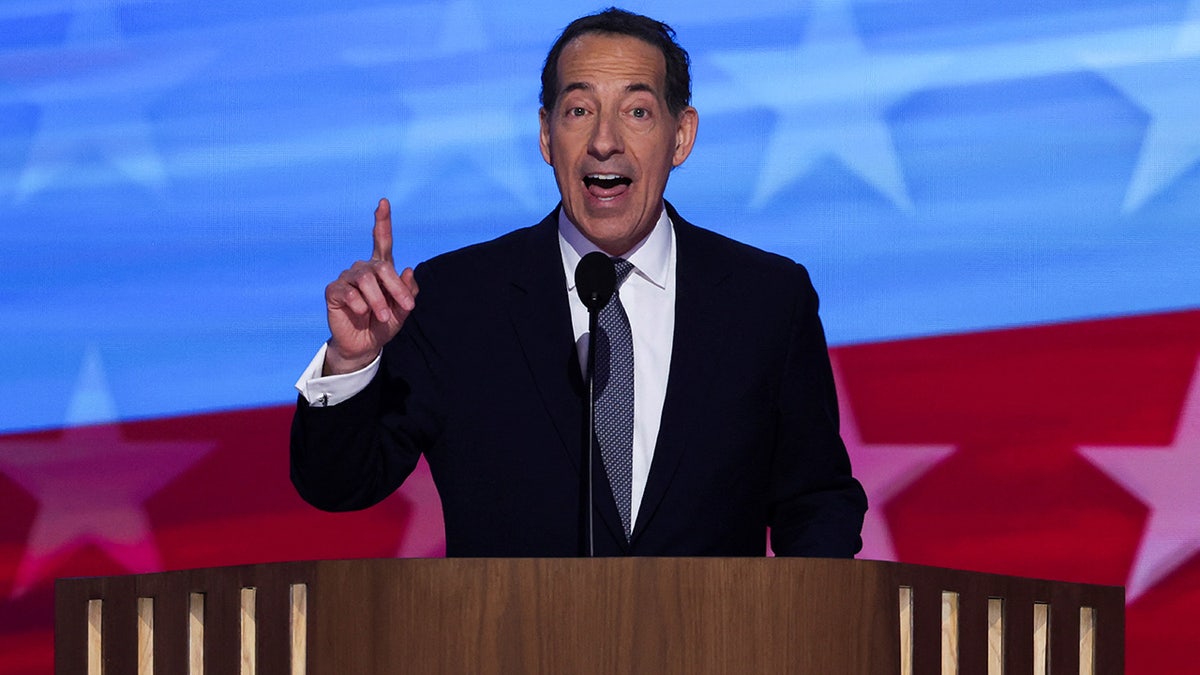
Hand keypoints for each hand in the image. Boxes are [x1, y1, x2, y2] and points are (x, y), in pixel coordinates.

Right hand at [323, 198, 418, 374]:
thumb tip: (407, 270)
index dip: (382, 222)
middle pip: (381, 266)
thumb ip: (407, 291)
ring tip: (382, 317)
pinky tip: (360, 312)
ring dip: (378, 300)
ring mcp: (347, 278)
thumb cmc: (384, 324)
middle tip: (405, 307)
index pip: (382, 241)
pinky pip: (347, 291)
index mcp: (381, 269)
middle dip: (395, 287)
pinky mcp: (334, 291)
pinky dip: (358, 303)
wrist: (365, 345)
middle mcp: (364, 269)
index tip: (383, 202)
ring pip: (365, 279)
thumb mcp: (402, 310)